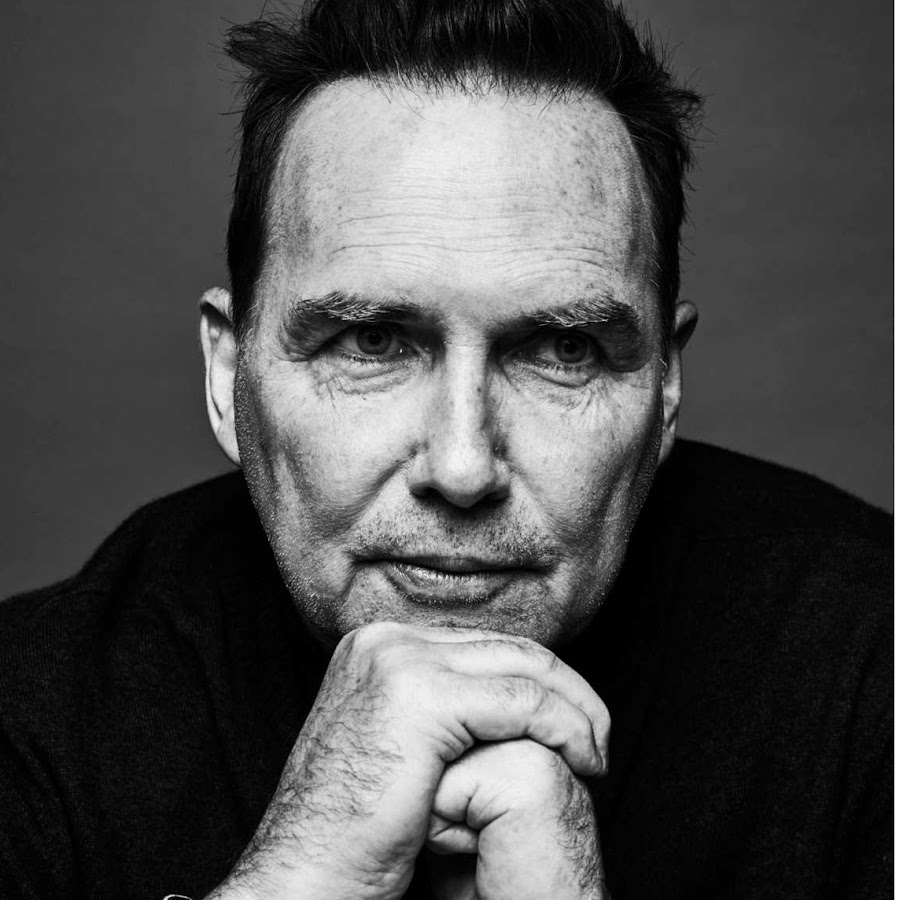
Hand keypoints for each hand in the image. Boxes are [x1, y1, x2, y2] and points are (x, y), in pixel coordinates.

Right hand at [208, 621, 609, 899]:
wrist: (306, 873)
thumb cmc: (357, 828)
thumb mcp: (402, 747)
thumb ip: (443, 706)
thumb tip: (510, 696)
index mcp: (379, 644)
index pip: (484, 644)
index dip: (538, 681)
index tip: (573, 724)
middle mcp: (385, 639)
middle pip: (508, 647)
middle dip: (566, 691)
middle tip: (598, 739)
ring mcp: (398, 660)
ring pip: (524, 667)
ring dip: (575, 710)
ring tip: (595, 756)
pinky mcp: (420, 694)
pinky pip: (523, 702)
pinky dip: (565, 728)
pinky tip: (582, 762)